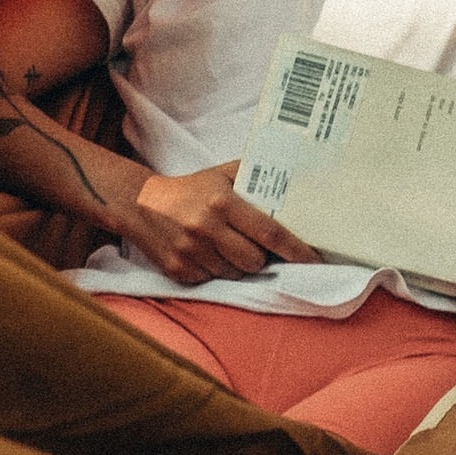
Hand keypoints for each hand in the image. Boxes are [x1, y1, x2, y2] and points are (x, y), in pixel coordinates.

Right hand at [120, 163, 320, 284]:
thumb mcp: (223, 174)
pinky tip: (206, 253)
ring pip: (235, 274)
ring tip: (226, 245)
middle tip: (255, 246)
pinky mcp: (178, 271)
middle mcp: (206, 228)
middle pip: (254, 261)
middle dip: (262, 258)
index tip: (314, 261)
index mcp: (223, 203)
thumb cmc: (192, 189)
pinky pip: (212, 280)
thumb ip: (256, 176)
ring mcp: (190, 253)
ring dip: (237, 265)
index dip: (295, 250)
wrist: (141, 204)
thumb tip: (295, 180)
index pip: (269, 232)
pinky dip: (215, 271)